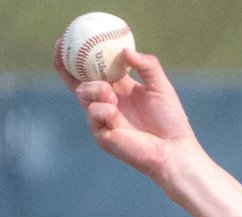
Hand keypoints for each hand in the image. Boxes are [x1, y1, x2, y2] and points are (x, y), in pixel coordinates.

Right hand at [54, 39, 196, 181]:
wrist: (174, 149)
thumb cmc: (170, 120)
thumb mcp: (161, 87)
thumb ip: (147, 66)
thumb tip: (126, 50)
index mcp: (120, 89)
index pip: (94, 71)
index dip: (78, 58)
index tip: (66, 40)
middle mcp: (108, 102)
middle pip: (81, 81)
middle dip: (72, 68)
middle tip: (67, 54)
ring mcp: (103, 118)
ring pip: (83, 94)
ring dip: (95, 89)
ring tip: (112, 96)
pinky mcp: (101, 134)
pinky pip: (92, 114)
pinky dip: (103, 111)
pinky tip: (115, 116)